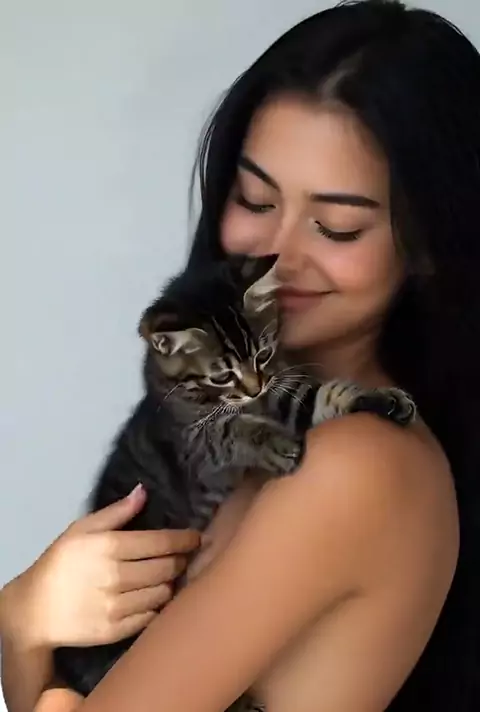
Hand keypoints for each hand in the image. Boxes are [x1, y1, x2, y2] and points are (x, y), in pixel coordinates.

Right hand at [1, 484, 199, 649]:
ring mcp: (118, 606)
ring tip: (168, 576)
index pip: (162, 542)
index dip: (184, 539)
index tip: (196, 537)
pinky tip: (153, 597)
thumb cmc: (60, 563)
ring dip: (170, 583)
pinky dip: (157, 605)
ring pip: (164, 592)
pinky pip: (152, 616)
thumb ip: (116, 512)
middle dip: (181, 560)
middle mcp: (118, 576)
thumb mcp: (82, 528)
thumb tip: (143, 492)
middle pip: (168, 567)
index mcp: (111, 547)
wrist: (34, 611)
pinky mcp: (117, 631)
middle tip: (184, 556)